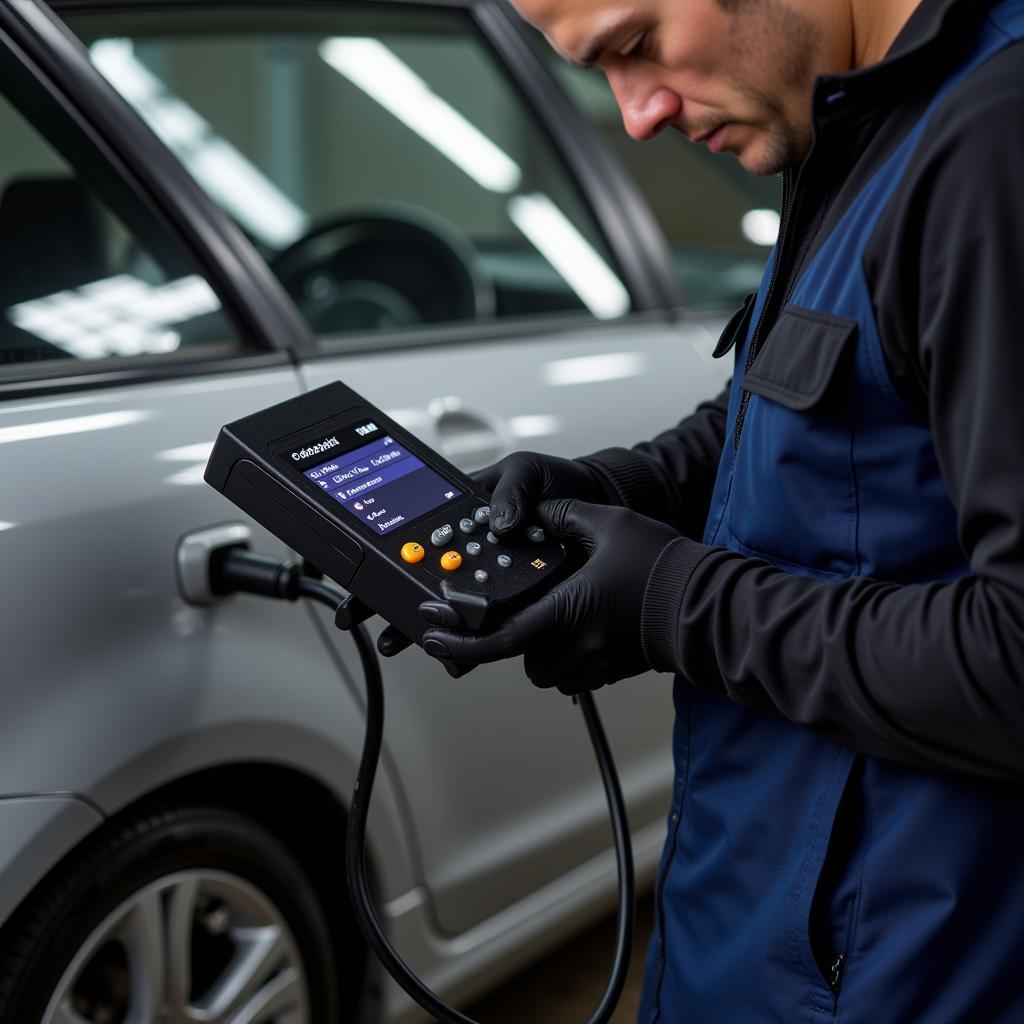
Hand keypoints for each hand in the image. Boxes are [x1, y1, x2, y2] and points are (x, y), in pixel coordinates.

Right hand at [377, 451, 607, 658]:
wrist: (599, 503)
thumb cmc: (558, 482)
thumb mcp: (528, 470)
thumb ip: (510, 488)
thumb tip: (499, 524)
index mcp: (463, 517)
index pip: (415, 540)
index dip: (384, 563)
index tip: (363, 584)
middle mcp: (473, 551)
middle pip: (424, 581)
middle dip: (394, 607)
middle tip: (380, 631)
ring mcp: (494, 576)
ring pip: (453, 607)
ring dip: (428, 628)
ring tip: (410, 645)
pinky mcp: (519, 597)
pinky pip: (495, 620)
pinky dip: (477, 639)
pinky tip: (462, 657)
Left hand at [419, 499, 681, 693]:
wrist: (707, 605)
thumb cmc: (660, 567)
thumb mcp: (606, 523)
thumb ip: (561, 514)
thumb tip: (536, 511)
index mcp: (563, 613)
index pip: (494, 640)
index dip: (456, 641)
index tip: (430, 634)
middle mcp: (573, 646)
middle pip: (517, 656)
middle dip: (507, 637)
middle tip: (505, 611)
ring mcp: (594, 664)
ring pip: (544, 669)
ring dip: (537, 647)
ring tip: (549, 613)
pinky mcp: (612, 670)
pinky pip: (574, 673)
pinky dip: (567, 656)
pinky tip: (581, 625)